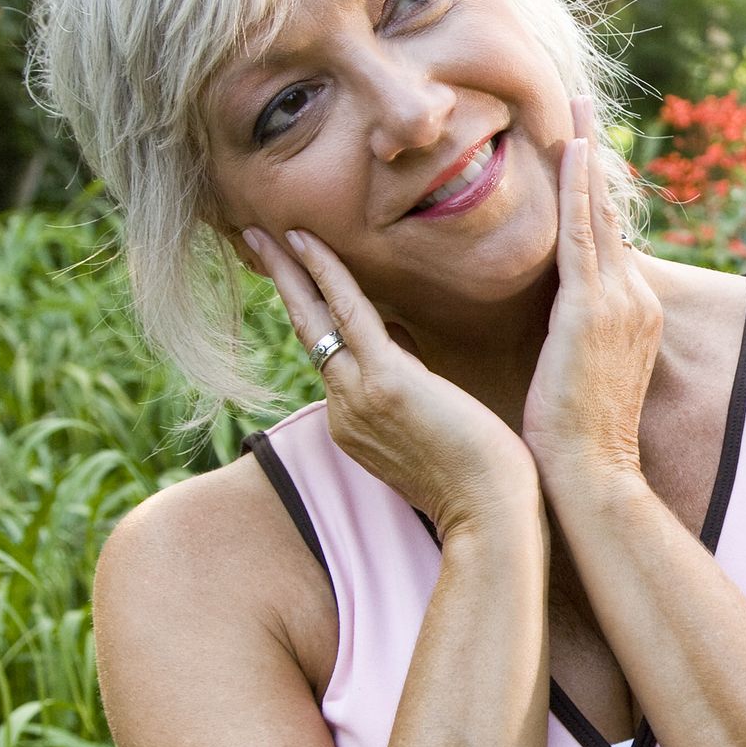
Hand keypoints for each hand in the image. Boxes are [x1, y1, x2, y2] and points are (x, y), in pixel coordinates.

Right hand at [243, 226, 540, 538]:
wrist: (489, 514)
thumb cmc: (479, 479)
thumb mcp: (432, 428)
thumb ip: (411, 387)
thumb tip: (408, 348)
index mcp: (355, 422)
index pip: (330, 355)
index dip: (315, 312)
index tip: (303, 278)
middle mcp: (343, 408)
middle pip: (307, 331)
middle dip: (282, 284)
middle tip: (255, 241)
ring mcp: (357, 395)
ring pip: (315, 318)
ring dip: (290, 269)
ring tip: (268, 232)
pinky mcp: (384, 379)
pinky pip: (346, 311)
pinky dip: (326, 272)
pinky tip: (306, 241)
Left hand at [521, 93, 663, 493]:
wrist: (593, 476)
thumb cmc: (576, 441)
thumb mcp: (578, 378)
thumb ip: (572, 343)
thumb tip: (553, 332)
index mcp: (632, 316)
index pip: (607, 241)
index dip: (593, 194)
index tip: (580, 152)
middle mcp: (635, 300)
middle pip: (609, 214)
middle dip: (594, 157)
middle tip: (581, 103)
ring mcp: (620, 301)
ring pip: (598, 212)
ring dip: (586, 155)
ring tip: (576, 105)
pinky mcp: (594, 308)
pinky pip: (584, 232)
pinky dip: (577, 188)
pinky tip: (571, 149)